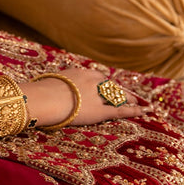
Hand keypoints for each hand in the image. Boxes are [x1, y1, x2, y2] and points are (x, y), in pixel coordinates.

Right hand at [22, 66, 141, 129]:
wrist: (45, 98)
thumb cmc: (40, 93)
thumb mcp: (47, 84)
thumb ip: (52, 87)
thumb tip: (39, 91)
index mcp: (79, 73)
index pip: (97, 77)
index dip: (104, 82)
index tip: (108, 85)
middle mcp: (91, 81)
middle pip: (110, 85)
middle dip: (120, 90)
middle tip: (130, 94)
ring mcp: (97, 95)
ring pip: (117, 96)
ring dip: (129, 98)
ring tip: (138, 102)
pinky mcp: (101, 110)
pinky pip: (120, 110)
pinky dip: (133, 110)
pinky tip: (144, 111)